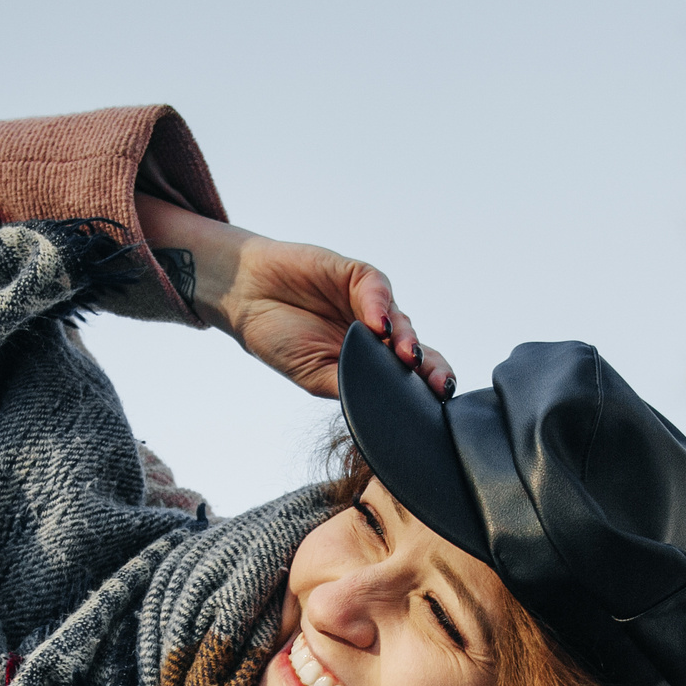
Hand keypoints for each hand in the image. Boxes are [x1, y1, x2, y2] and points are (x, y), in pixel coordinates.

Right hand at [138, 194, 453, 400]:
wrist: (246, 297)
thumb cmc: (278, 338)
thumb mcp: (316, 377)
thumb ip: (353, 387)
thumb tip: (387, 409)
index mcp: (370, 363)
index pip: (408, 378)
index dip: (426, 388)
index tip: (438, 402)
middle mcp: (376, 335)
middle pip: (417, 350)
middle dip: (431, 367)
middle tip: (439, 383)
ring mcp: (368, 305)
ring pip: (400, 321)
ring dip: (406, 338)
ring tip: (405, 354)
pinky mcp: (357, 276)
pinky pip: (376, 289)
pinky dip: (379, 306)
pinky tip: (377, 324)